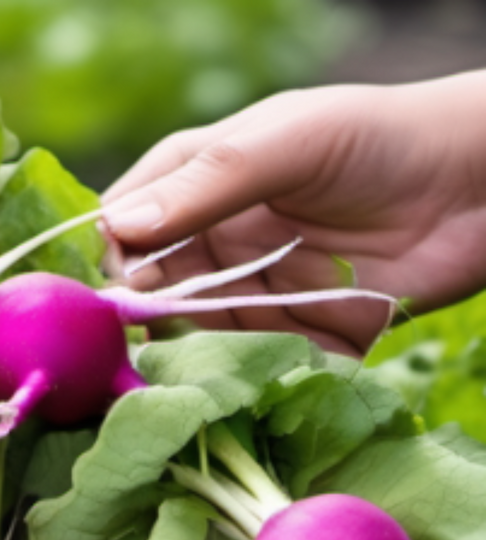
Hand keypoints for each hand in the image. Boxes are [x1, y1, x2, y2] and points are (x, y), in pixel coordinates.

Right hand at [100, 72, 485, 354]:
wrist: (482, 189)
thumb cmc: (383, 140)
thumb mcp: (288, 142)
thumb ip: (207, 184)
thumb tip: (117, 230)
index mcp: (194, 182)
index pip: (120, 223)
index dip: (104, 257)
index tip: (108, 288)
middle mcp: (210, 240)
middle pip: (142, 289)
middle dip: (132, 316)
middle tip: (135, 338)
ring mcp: (245, 291)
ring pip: (183, 334)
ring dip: (173, 355)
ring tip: (170, 371)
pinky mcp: (284, 337)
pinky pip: (239, 366)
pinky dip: (224, 379)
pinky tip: (215, 387)